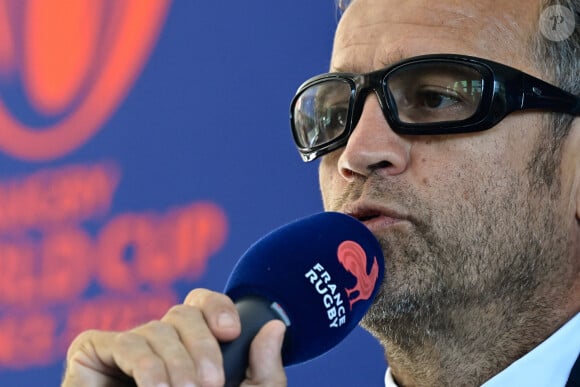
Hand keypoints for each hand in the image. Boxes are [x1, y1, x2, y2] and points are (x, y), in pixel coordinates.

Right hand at [61, 288, 286, 386]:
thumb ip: (264, 371)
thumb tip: (275, 326)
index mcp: (191, 347)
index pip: (201, 304)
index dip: (217, 307)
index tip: (232, 332)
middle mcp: (158, 342)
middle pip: (182, 312)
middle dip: (202, 345)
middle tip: (211, 385)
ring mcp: (125, 348)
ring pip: (155, 329)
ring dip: (175, 363)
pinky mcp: (91, 355)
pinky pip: (121, 342)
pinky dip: (144, 364)